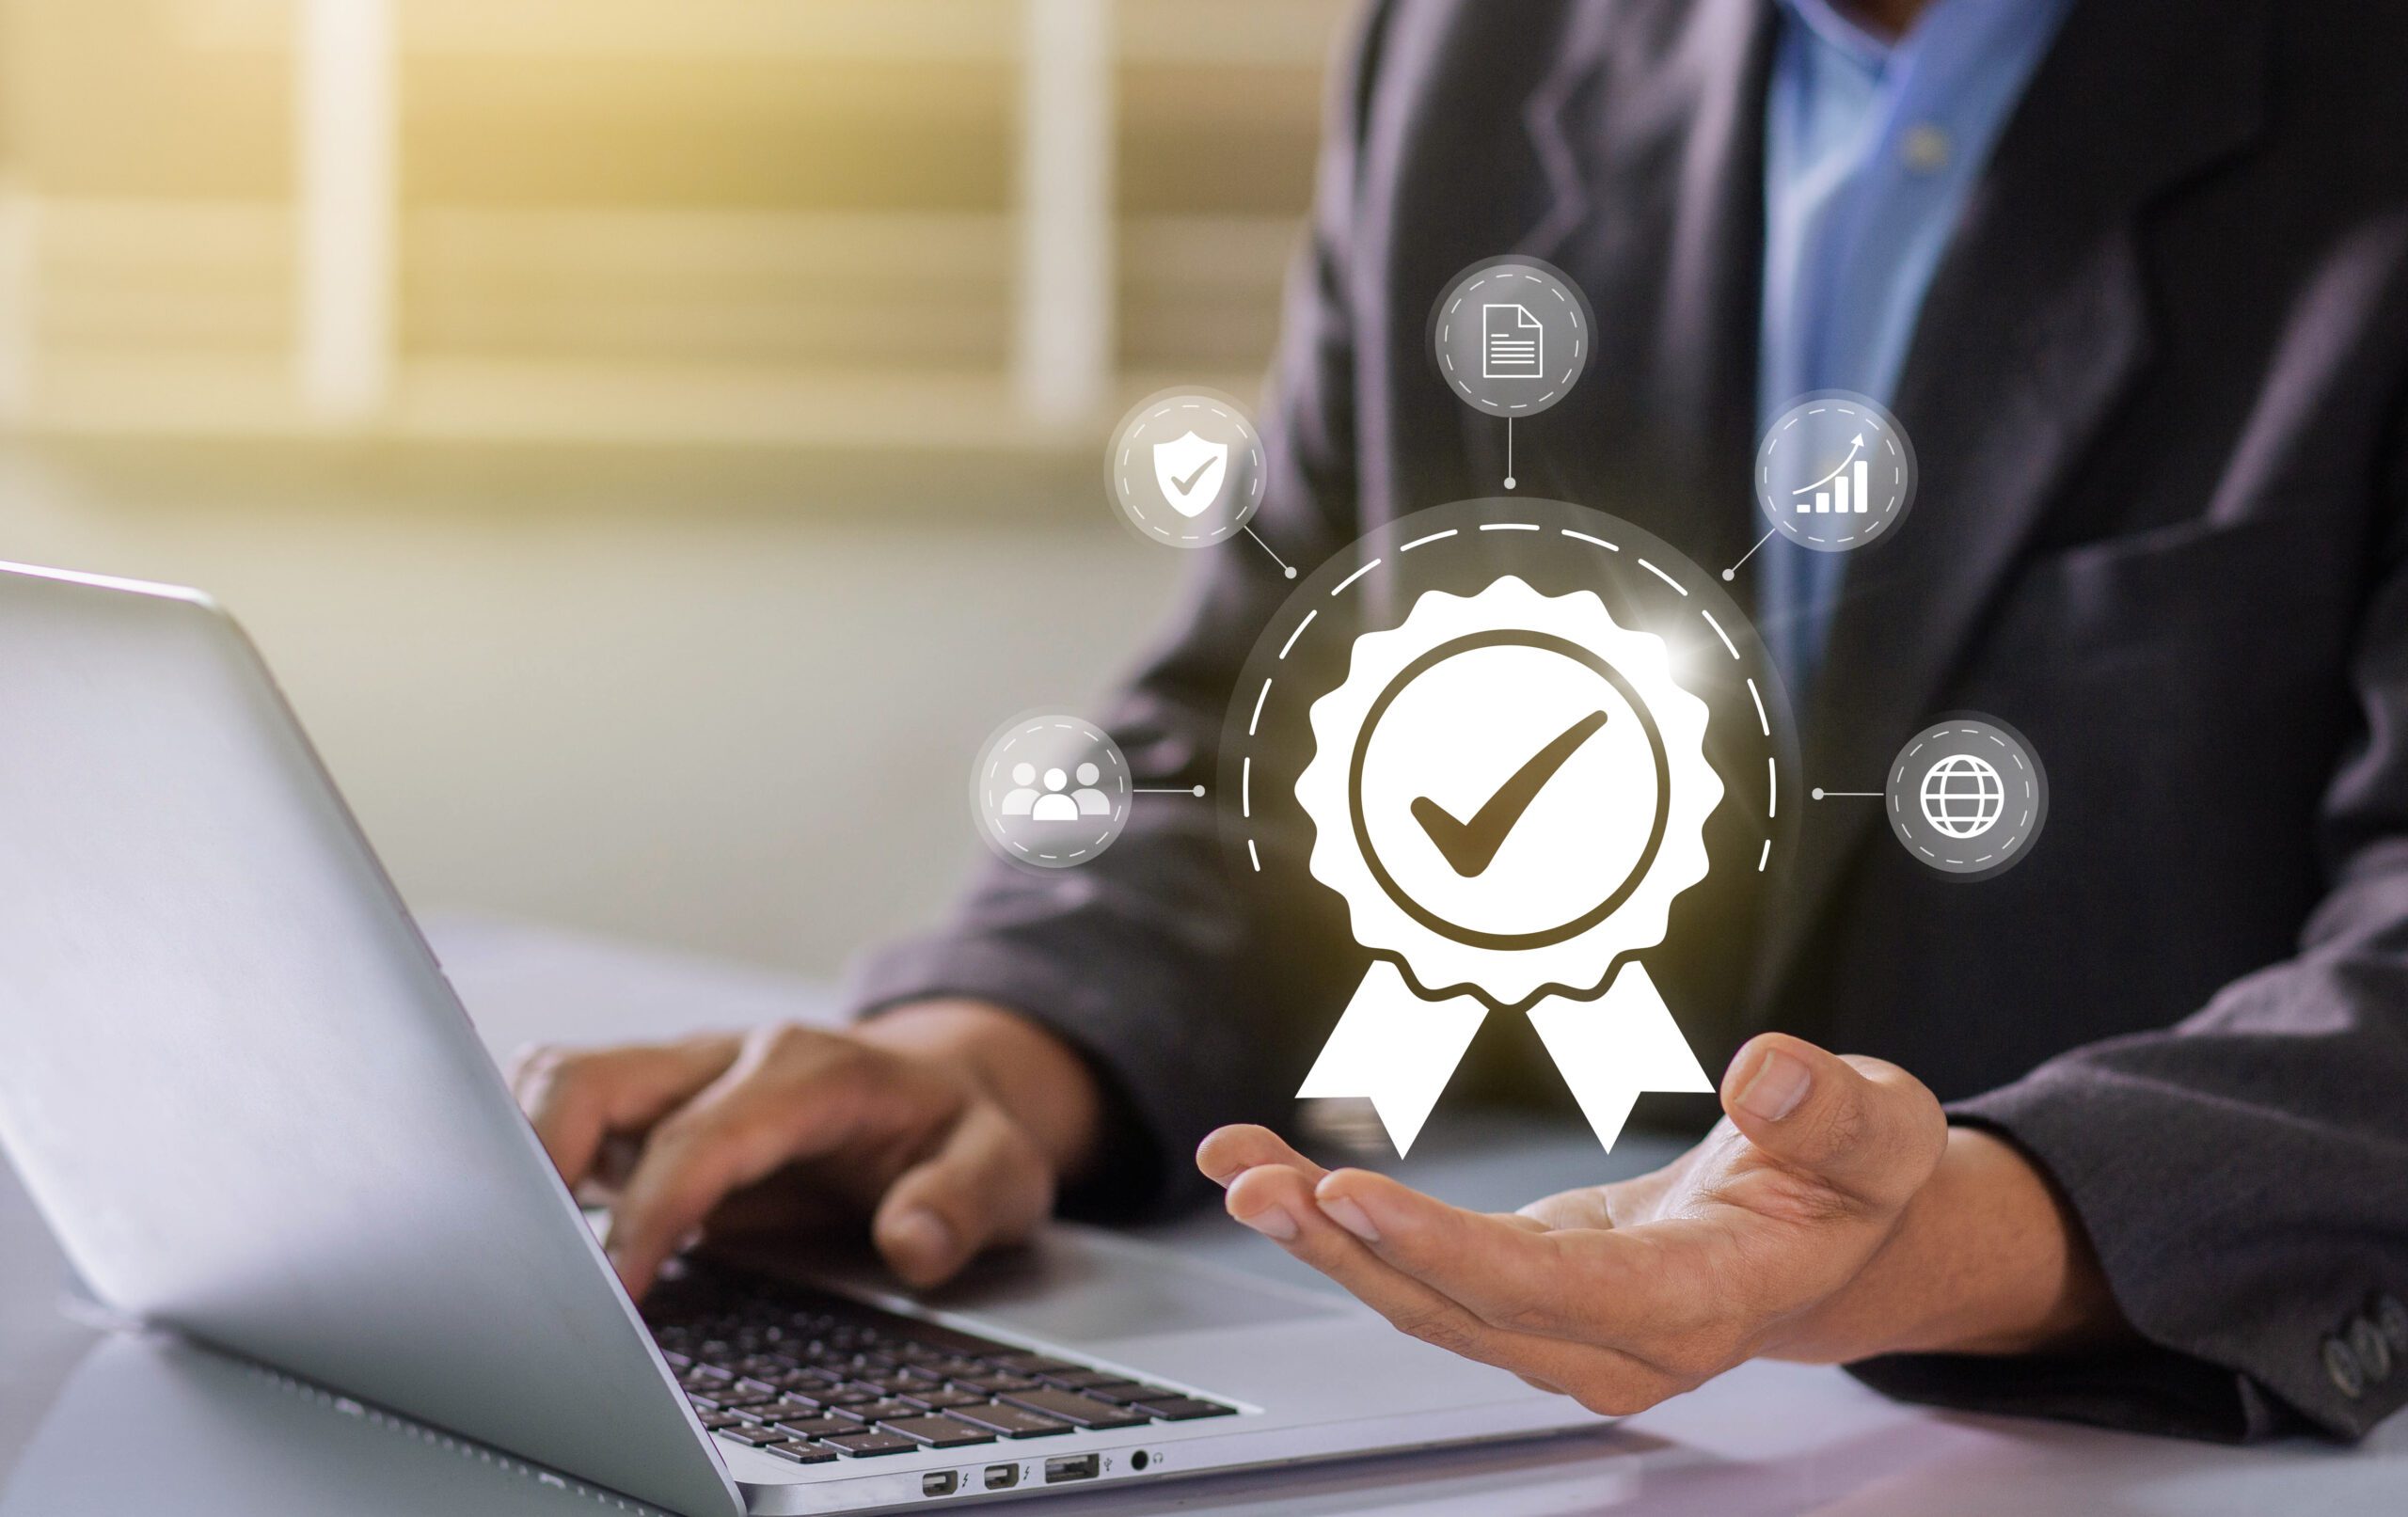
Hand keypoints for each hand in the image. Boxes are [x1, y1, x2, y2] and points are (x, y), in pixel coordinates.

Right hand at [511, 1000, 1101, 1298]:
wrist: (944, 1093)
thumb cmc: (958, 1133)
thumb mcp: (1003, 1168)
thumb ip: (964, 1201)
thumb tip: (914, 1241)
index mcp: (807, 1071)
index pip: (698, 1137)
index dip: (648, 1214)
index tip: (621, 1291)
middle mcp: (727, 1060)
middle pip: (592, 1078)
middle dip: (540, 1162)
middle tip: (533, 1264)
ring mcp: (680, 1080)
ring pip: (558, 1082)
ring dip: (519, 1151)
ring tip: (513, 1245)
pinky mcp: (651, 1110)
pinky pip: (562, 1110)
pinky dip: (528, 1157)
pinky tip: (530, 1226)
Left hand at [1197, 1034, 2117, 1414]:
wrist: (1833, 1232)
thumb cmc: (1852, 1178)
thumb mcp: (1882, 1127)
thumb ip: (1833, 1109)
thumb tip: (1768, 1077)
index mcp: (1707, 1300)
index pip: (1561, 1294)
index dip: (1451, 1254)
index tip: (1357, 1198)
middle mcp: (1622, 1337)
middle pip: (1464, 1311)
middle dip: (1350, 1252)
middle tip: (1261, 1184)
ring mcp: (1566, 1325)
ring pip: (1425, 1302)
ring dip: (1324, 1243)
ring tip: (1240, 1172)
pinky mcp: (1524, 1293)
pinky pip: (1420, 1269)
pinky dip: (1342, 1226)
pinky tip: (1275, 1174)